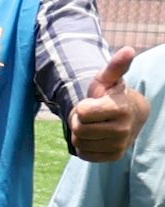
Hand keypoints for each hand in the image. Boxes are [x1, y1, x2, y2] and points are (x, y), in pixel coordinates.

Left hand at [71, 45, 148, 162]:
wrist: (128, 116)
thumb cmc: (111, 94)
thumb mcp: (109, 79)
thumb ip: (115, 66)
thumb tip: (128, 49)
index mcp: (120, 108)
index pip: (82, 112)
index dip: (81, 107)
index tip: (92, 103)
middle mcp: (123, 129)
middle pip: (79, 129)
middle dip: (79, 121)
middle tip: (90, 116)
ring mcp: (120, 145)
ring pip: (80, 143)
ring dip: (80, 134)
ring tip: (94, 125)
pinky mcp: (114, 157)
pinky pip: (85, 154)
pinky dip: (84, 146)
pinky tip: (95, 137)